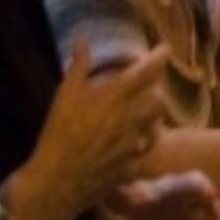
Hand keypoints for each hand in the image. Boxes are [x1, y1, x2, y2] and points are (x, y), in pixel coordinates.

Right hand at [21, 42, 169, 219]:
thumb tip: (82, 38)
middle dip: (157, 89)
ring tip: (142, 112)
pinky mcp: (132, 164)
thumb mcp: (64, 95)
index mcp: (114, 96)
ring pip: (158, 123)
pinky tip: (135, 140)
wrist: (54, 181)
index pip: (148, 69)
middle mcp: (130, 117)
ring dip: (154, 115)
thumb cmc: (57, 134)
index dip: (161, 56)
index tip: (165, 49)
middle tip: (148, 86)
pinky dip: (145, 142)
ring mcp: (133, 142)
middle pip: (159, 97)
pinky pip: (147, 150)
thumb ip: (78, 65)